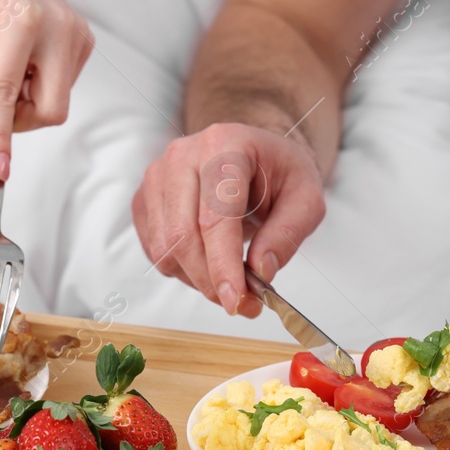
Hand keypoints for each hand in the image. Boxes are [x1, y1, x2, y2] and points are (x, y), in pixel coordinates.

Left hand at [0, 0, 92, 180]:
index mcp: (21, 18)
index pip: (7, 93)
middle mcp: (59, 25)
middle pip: (49, 110)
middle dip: (17, 119)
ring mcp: (78, 31)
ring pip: (55, 103)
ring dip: (24, 99)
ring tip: (1, 61)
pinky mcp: (84, 39)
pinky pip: (61, 88)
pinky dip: (36, 85)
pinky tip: (21, 57)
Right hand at [131, 123, 326, 315]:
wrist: (252, 155)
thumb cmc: (277, 173)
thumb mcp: (305, 198)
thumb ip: (288, 233)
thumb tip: (261, 270)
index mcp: (224, 146)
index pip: (215, 218)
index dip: (223, 266)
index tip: (236, 301)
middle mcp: (181, 156)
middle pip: (181, 237)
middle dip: (210, 282)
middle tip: (241, 304)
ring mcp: (156, 177)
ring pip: (164, 250)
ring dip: (197, 279)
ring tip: (229, 279)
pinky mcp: (144, 200)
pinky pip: (155, 252)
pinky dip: (182, 270)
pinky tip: (208, 262)